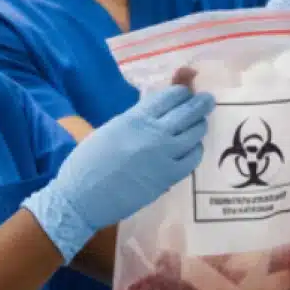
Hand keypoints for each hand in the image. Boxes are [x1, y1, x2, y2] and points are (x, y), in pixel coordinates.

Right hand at [24, 84, 214, 261]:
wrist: (82, 197)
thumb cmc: (87, 163)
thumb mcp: (109, 130)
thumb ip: (135, 119)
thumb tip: (156, 112)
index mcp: (135, 118)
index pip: (170, 96)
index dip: (182, 92)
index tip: (186, 92)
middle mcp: (154, 133)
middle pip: (189, 111)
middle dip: (201, 103)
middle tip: (207, 100)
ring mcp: (164, 155)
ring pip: (195, 133)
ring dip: (200, 125)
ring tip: (200, 123)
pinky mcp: (168, 177)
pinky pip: (193, 158)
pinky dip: (196, 150)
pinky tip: (192, 149)